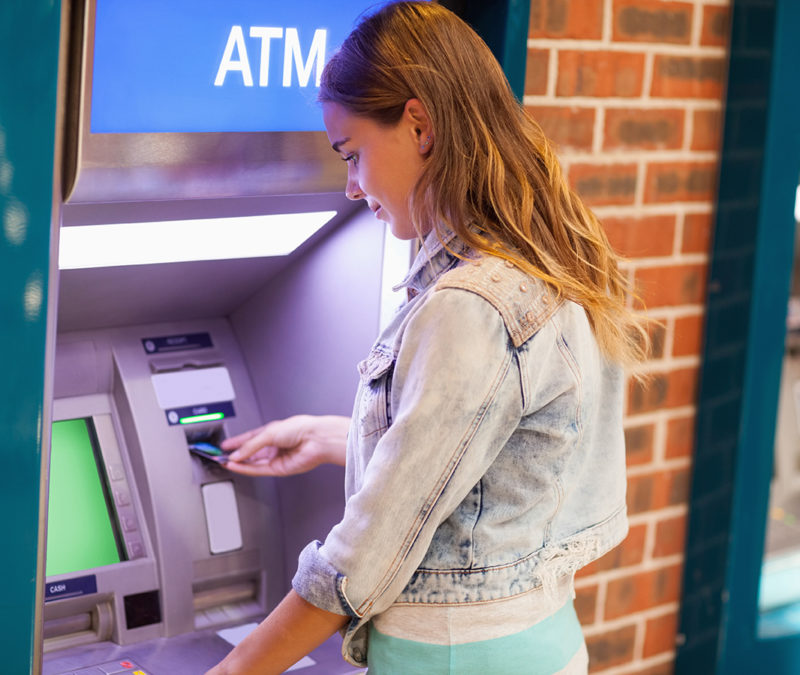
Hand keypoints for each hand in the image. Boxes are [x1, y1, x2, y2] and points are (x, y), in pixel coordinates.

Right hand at [220, 415, 348, 476]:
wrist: (316, 439)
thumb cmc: (300, 428)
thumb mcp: (269, 433)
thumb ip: (250, 445)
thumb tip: (237, 454)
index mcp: (273, 432)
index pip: (250, 438)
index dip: (237, 442)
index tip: (224, 446)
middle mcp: (274, 445)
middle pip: (251, 452)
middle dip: (236, 454)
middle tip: (221, 456)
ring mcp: (276, 457)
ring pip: (253, 462)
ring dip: (239, 463)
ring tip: (225, 462)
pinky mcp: (279, 469)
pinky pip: (259, 470)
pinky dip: (246, 469)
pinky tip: (236, 466)